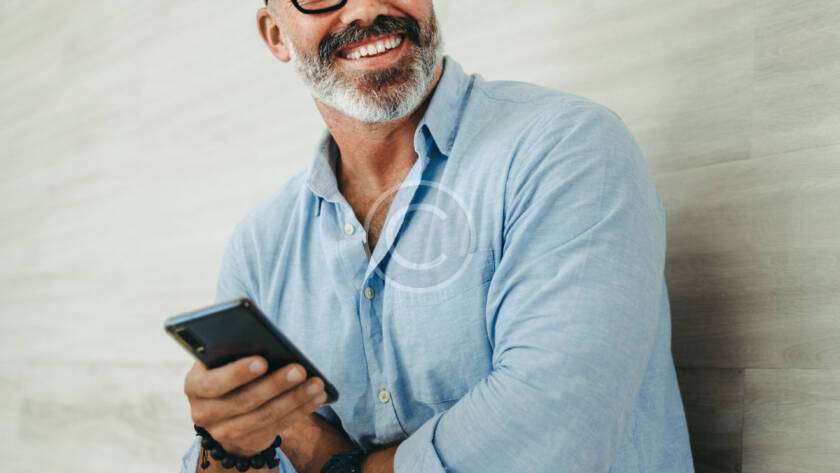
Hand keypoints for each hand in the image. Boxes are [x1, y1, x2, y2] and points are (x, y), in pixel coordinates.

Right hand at [184, 356, 327, 455]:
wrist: (222, 411)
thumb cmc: (226, 370)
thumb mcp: (221, 361)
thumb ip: (234, 353)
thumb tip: (269, 344)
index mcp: (195, 385)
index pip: (214, 383)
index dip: (238, 373)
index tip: (262, 360)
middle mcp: (205, 413)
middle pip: (244, 401)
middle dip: (275, 385)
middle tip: (300, 369)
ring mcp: (225, 432)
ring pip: (264, 417)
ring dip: (295, 399)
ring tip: (317, 384)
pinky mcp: (247, 442)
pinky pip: (277, 427)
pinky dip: (300, 410)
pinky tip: (317, 397)